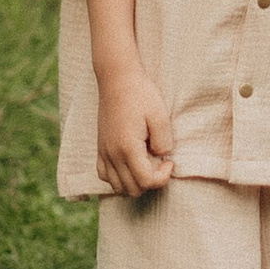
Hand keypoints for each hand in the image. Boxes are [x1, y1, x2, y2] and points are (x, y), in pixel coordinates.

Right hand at [95, 63, 175, 193]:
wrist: (117, 79)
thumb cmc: (141, 94)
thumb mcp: (160, 116)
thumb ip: (164, 142)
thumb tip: (161, 157)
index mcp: (128, 147)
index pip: (145, 181)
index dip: (162, 177)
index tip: (169, 161)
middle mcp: (112, 154)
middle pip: (132, 189)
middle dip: (150, 182)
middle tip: (160, 163)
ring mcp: (103, 152)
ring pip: (117, 186)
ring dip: (135, 182)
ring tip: (147, 164)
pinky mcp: (100, 148)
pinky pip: (104, 175)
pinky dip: (118, 178)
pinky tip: (130, 164)